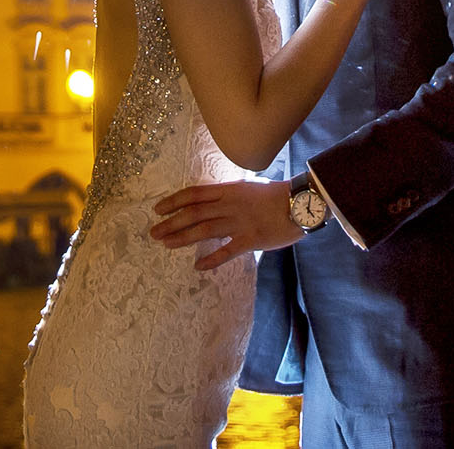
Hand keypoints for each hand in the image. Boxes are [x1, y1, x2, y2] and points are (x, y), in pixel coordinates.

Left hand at [150, 179, 303, 269]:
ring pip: (205, 229)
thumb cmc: (275, 195)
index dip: (174, 201)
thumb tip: (210, 202)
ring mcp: (240, 222)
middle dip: (171, 222)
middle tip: (153, 232)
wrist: (300, 203)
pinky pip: (227, 251)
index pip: (194, 193)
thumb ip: (228, 195)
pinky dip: (211, 259)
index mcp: (228, 189)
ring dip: (183, 237)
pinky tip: (198, 266)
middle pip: (194, 213)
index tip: (157, 209)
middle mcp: (230, 204)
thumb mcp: (247, 187)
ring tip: (166, 244)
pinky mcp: (251, 239)